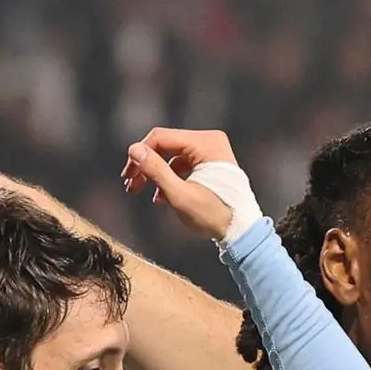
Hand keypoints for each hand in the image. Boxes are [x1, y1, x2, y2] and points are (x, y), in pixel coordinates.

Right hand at [121, 128, 239, 239]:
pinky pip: (183, 164)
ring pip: (172, 156)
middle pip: (166, 146)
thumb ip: (156, 171)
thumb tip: (134, 150)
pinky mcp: (210, 163)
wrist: (242, 231)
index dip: (140, 154)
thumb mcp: (180, 195)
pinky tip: (161, 196)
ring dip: (156, 173)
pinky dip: (170, 178)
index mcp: (206, 143)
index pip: (161, 138)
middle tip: (131, 184)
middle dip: (146, 165)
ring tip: (142, 191)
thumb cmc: (216, 216)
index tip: (128, 174)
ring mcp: (211, 152)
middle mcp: (210, 141)